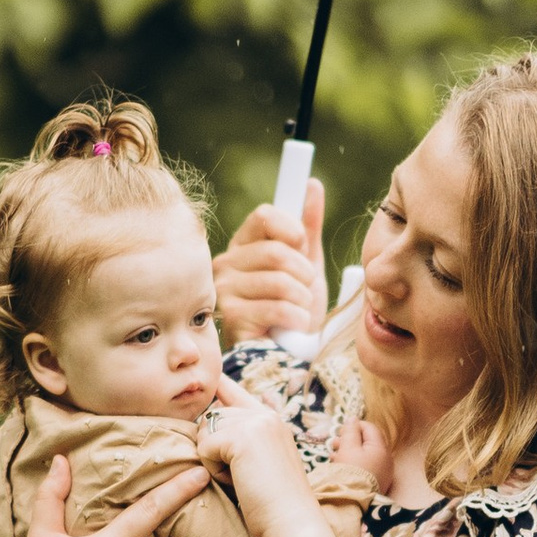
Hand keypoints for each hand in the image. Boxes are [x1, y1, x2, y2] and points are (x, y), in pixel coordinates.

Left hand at [194, 377, 316, 536]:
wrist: (292, 522)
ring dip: (213, 459)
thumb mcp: (260, 463)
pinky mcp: (242, 437)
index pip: (234, 390)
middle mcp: (265, 415)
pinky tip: (237, 481)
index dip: (219, 387)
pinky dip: (214, 470)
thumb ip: (241, 440)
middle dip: (214, 448)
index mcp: (271, 420)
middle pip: (211, 416)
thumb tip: (205, 423)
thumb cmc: (274, 504)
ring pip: (205, 431)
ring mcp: (256, 422)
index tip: (213, 378)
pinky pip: (204, 448)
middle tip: (241, 474)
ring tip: (240, 478)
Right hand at [214, 181, 326, 346]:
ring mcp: (224, 290)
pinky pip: (277, 307)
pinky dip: (297, 318)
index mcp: (244, 245)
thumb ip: (307, 226)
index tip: (302, 246)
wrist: (287, 352)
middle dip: (303, 273)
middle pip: (276, 251)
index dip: (291, 230)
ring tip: (300, 311)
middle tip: (306, 289)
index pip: (264, 216)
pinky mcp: (230, 317)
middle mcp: (226, 263)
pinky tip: (294, 325)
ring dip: (302, 299)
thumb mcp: (306, 263)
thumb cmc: (294, 307)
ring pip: (279, 281)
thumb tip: (312, 185)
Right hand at [330, 413, 392, 494]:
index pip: (370, 428)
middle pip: (368, 442)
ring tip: (334, 455)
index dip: (355, 426)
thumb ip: (351, 431)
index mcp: (381, 448)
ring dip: (349, 452)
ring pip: (365, 455)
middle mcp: (386, 459)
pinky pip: (366, 467)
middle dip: (350, 440)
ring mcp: (382, 472)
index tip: (341, 431)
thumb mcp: (348, 448)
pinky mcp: (376, 483)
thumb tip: (353, 419)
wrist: (352, 501)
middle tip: (335, 443)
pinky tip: (341, 466)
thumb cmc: (350, 472)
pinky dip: (354, 463)